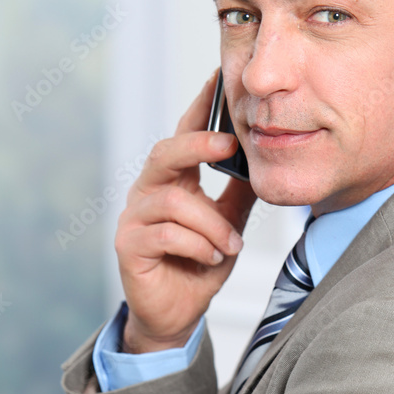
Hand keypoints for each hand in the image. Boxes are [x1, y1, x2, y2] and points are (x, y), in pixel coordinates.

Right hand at [115, 72, 256, 352]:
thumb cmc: (199, 265)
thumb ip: (240, 194)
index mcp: (173, 182)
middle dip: (197, 144)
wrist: (178, 314)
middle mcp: (148, 193)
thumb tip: (265, 161)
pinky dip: (197, 244)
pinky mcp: (129, 246)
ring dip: (211, 223)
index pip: (184, 135)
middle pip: (165, 153)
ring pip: (174, 202)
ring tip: (230, 244)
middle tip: (228, 145)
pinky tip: (212, 257)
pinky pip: (166, 234)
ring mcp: (134, 219)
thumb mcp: (229, 224)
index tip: (217, 79)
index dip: (199, 107)